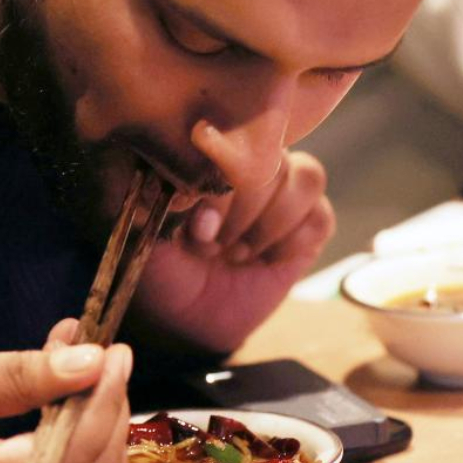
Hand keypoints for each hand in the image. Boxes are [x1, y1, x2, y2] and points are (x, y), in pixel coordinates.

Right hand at [0, 319, 130, 462]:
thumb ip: (17, 374)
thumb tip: (89, 362)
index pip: (71, 450)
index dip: (103, 397)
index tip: (113, 352)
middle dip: (109, 404)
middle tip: (105, 353)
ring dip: (103, 421)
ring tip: (88, 372)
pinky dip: (88, 443)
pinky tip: (74, 404)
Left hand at [134, 150, 334, 352]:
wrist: (193, 321)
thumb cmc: (164, 270)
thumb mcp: (142, 234)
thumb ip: (147, 196)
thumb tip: (165, 175)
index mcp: (213, 155)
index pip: (231, 141)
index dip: (218, 185)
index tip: (195, 223)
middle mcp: (253, 163)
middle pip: (272, 158)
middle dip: (240, 210)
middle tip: (212, 246)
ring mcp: (285, 191)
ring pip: (305, 179)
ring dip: (269, 224)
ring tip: (238, 254)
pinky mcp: (311, 225)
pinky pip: (320, 216)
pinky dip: (293, 241)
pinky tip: (266, 259)